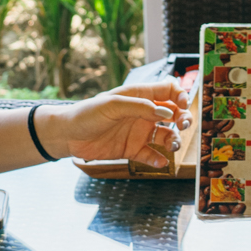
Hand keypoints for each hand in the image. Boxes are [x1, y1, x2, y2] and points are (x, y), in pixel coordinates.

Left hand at [48, 80, 188, 172]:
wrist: (67, 136)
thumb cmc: (87, 114)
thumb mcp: (112, 105)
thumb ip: (140, 107)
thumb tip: (166, 112)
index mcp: (139, 96)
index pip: (168, 90)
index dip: (180, 95)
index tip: (183, 105)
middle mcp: (143, 113)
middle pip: (173, 113)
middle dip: (183, 118)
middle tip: (183, 125)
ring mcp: (139, 132)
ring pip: (166, 135)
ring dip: (174, 140)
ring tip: (172, 146)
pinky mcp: (132, 150)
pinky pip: (152, 155)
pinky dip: (159, 159)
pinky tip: (160, 161)